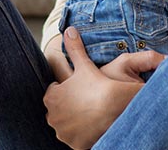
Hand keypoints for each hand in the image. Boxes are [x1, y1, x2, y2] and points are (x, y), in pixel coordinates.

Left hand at [43, 28, 144, 148]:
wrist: (116, 110)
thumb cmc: (98, 86)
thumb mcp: (85, 65)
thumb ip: (75, 48)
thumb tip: (69, 30)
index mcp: (51, 97)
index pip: (55, 92)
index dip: (68, 89)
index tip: (81, 89)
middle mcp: (52, 117)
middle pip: (60, 111)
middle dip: (70, 107)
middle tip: (88, 101)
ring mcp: (63, 133)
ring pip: (68, 126)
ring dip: (76, 122)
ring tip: (92, 114)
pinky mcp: (74, 145)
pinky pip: (77, 140)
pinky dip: (83, 135)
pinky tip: (95, 127)